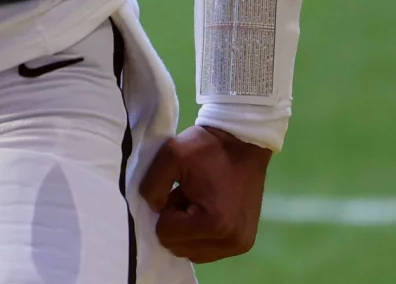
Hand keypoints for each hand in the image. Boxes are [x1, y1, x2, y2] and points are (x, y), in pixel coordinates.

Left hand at [138, 125, 272, 262]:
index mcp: (215, 224)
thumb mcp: (171, 155)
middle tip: (188, 196)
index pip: (166, 234)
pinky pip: (207, 251)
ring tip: (198, 202)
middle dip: (176, 222)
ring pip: (191, 252)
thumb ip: (152, 185)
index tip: (179, 191)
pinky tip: (207, 211)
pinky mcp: (243, 243)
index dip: (166, 210)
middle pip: (178, 247)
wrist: (243, 142)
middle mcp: (230, 241)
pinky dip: (200, 235)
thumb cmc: (207, 148)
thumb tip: (154, 209)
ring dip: (187, 230)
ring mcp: (239, 245)